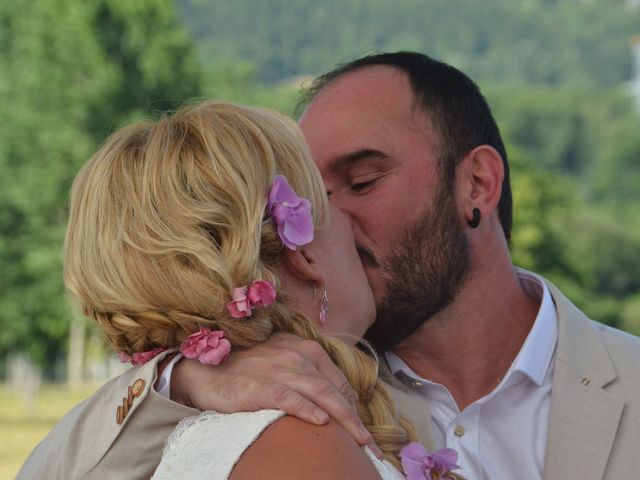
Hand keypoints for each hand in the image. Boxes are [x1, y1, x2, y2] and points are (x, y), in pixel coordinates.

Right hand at [170, 333, 380, 455]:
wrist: (207, 372)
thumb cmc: (248, 371)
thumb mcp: (282, 363)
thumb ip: (307, 375)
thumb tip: (334, 404)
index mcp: (305, 348)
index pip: (338, 381)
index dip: (354, 407)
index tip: (364, 429)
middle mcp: (297, 355)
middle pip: (335, 390)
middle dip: (355, 419)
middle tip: (369, 443)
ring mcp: (280, 369)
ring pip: (321, 395)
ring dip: (344, 420)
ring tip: (358, 441)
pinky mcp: (262, 386)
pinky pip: (291, 399)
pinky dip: (308, 410)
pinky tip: (322, 423)